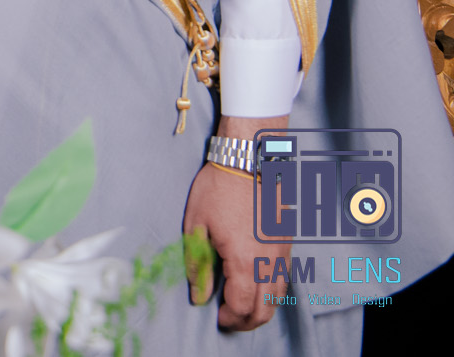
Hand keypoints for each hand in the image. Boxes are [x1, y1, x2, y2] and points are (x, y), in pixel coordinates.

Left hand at [183, 114, 287, 330]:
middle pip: (266, 308)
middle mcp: (269, 261)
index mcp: (245, 260)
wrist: (248, 161)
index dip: (231, 318)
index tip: (218, 318)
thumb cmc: (217, 189)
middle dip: (248, 321)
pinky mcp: (286, 243)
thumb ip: (199, 266)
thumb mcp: (196, 226)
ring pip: (279, 296)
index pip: (243, 305)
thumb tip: (199, 296)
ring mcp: (282, 253)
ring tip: (242, 308)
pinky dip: (272, 292)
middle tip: (230, 320)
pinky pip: (284, 278)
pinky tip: (257, 287)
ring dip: (262, 308)